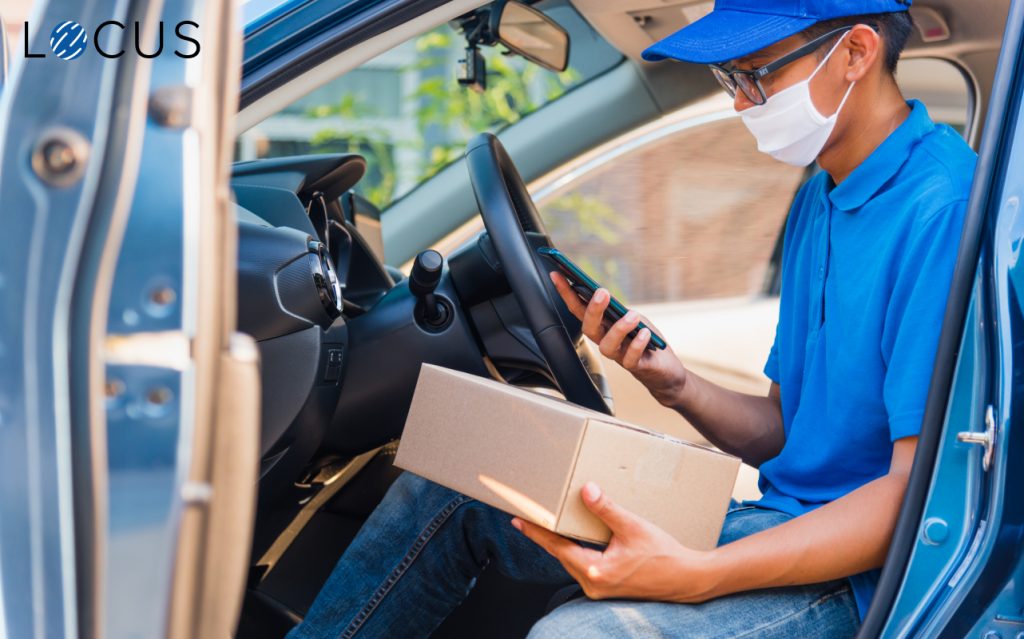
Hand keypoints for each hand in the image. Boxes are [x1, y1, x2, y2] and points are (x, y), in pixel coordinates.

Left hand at [512, 482, 718, 602]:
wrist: (686, 579)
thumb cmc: (664, 555)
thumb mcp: (633, 526)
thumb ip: (607, 509)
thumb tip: (587, 490)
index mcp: (597, 570)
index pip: (558, 547)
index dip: (537, 532)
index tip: (519, 520)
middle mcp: (594, 584)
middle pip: (560, 555)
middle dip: (544, 536)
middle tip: (525, 519)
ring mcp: (599, 589)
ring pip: (571, 561)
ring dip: (558, 544)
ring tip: (544, 527)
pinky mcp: (606, 587)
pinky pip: (582, 566)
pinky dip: (573, 551)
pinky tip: (570, 539)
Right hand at [549, 271, 687, 406]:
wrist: (664, 367)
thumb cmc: (645, 338)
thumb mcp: (632, 316)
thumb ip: (617, 308)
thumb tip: (602, 294)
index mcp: (602, 326)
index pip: (579, 309)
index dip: (566, 293)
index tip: (557, 274)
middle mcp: (605, 340)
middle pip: (589, 328)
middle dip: (593, 310)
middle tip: (601, 293)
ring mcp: (619, 355)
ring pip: (607, 346)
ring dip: (619, 329)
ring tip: (632, 316)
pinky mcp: (635, 366)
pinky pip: (631, 358)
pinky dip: (637, 345)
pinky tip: (646, 333)